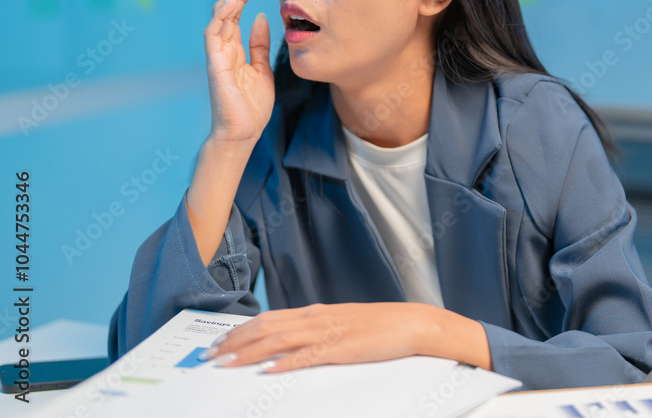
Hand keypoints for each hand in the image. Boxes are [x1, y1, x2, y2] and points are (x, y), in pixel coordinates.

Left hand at [198, 302, 491, 372]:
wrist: (412, 322)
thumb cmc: (380, 326)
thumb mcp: (343, 324)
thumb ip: (317, 330)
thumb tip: (291, 343)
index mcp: (316, 312)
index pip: (268, 318)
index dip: (240, 330)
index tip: (219, 341)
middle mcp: (316, 318)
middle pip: (265, 327)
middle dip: (234, 342)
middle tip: (209, 355)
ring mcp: (328, 332)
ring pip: (278, 340)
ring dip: (248, 352)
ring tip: (225, 363)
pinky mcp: (341, 349)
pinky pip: (307, 356)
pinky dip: (284, 363)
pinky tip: (268, 371)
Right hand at [204, 0, 274, 145]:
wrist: (242, 133)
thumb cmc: (252, 106)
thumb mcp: (263, 69)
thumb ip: (260, 44)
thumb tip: (263, 18)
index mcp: (233, 49)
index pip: (236, 13)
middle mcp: (222, 48)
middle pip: (226, 8)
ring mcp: (216, 54)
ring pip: (219, 15)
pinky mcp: (215, 63)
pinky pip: (214, 32)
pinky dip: (224, 14)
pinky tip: (237, 1)